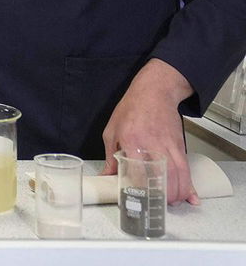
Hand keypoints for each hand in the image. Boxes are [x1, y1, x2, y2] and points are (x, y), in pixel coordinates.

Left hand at [99, 58, 197, 204]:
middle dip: (163, 196)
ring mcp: (168, 146)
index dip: (139, 187)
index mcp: (131, 141)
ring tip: (172, 204)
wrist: (154, 92)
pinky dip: (190, 184)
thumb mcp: (112, 130)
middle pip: (163, 177)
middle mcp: (152, 145)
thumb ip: (110, 155)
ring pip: (178, 175)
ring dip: (178, 193)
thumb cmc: (131, 109)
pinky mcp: (179, 146)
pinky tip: (191, 196)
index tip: (137, 198)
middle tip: (158, 205)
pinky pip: (186, 169)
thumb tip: (107, 175)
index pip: (137, 170)